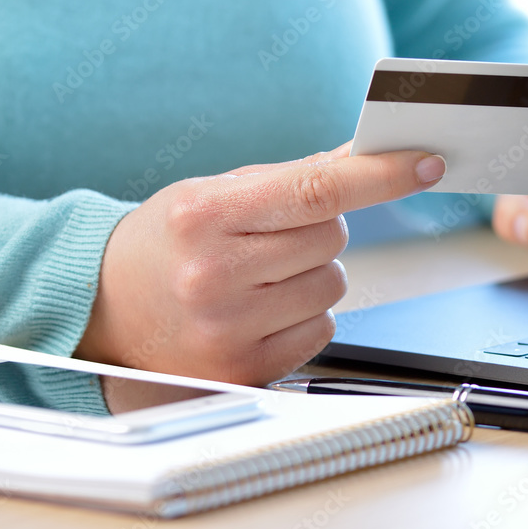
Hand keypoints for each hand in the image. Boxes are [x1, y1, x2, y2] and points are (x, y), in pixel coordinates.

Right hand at [75, 142, 446, 385]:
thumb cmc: (165, 242)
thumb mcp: (214, 194)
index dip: (380, 174)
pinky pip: (321, 330)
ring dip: (311, 275)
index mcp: (205, 215)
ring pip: (333, 285)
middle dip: (319, 230)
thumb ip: (294, 177)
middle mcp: (215, 274)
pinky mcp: (245, 370)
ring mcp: (228, 329)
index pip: (316, 189)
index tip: (424, 164)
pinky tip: (259, 310)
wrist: (104, 308)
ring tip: (257, 277)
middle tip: (273, 236)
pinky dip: (303, 316)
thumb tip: (365, 158)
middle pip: (333, 238)